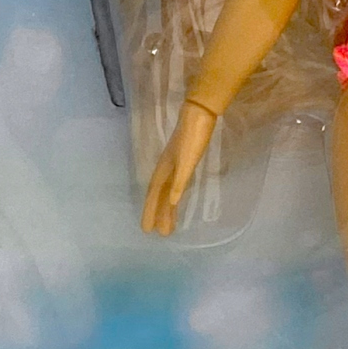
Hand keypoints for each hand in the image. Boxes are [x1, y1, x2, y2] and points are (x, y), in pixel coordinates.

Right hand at [141, 103, 218, 233]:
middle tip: (160, 234)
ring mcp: (175, 164)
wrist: (200, 115)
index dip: (150, 212)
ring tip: (169, 225)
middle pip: (160, 196)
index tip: (147, 230)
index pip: (155, 196)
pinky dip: (174, 194)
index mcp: (165, 170)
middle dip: (158, 214)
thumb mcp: (187, 161)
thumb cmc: (193, 138)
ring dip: (167, 208)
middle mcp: (167, 169)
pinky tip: (176, 200)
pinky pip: (176, 183)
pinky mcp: (184, 160)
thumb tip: (172, 202)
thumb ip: (180, 181)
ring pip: (168, 191)